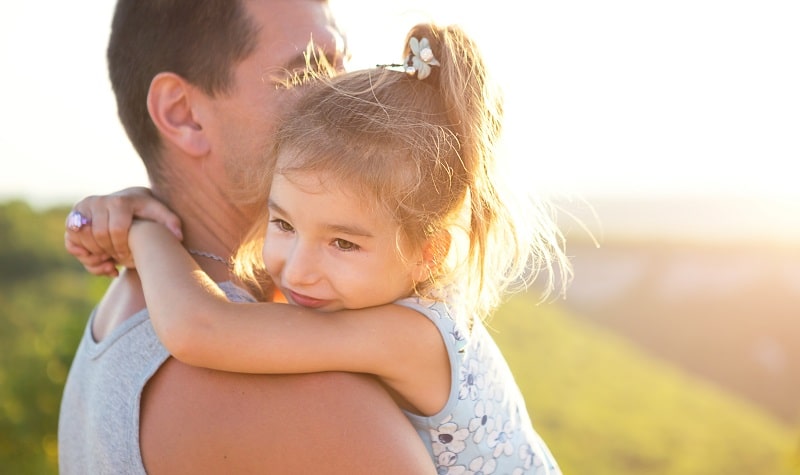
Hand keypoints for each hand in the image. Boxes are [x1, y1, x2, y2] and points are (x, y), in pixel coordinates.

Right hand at [64, 187, 182, 276]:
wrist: (128, 202)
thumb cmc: (146, 211)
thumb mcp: (159, 213)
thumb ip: (170, 221)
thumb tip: (178, 236)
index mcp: (120, 200)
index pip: (116, 230)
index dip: (123, 248)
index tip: (130, 257)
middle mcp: (97, 201)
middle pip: (99, 237)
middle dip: (110, 253)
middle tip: (121, 260)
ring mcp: (82, 209)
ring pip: (82, 241)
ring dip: (96, 257)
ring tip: (111, 261)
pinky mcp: (72, 218)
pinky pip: (71, 243)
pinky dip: (84, 257)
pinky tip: (101, 260)